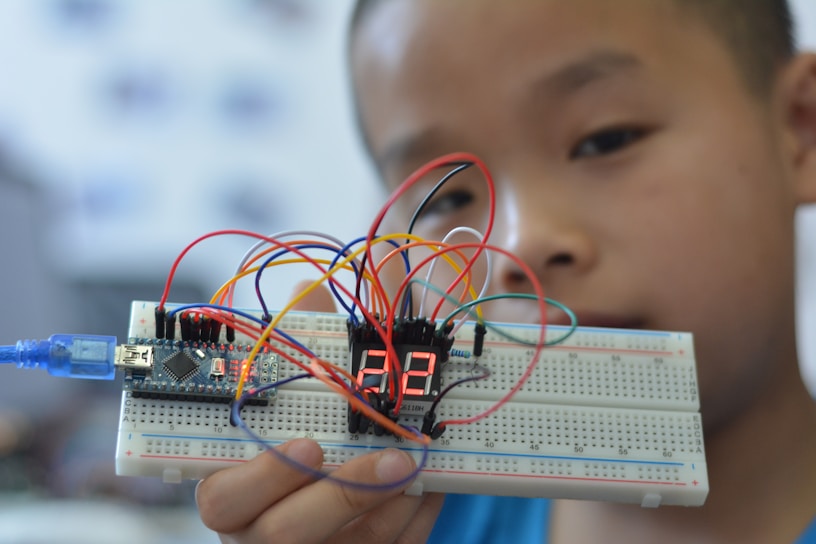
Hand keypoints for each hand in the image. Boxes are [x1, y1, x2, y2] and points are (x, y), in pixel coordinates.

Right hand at [196, 281, 445, 542]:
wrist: (313, 514)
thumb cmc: (287, 446)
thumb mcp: (280, 402)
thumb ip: (292, 349)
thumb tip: (309, 288)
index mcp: (231, 494)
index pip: (223, 499)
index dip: (265, 475)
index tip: (309, 442)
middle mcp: (260, 536)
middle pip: (288, 533)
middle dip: (347, 494)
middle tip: (395, 458)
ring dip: (392, 504)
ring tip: (421, 461)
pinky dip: (416, 519)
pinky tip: (432, 484)